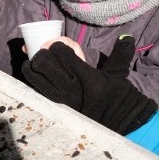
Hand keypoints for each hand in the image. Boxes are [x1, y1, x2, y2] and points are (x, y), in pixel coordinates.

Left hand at [21, 38, 156, 134]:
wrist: (114, 122)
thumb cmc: (116, 95)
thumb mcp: (119, 74)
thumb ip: (120, 54)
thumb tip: (126, 37)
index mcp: (89, 78)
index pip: (61, 53)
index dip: (58, 45)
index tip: (60, 47)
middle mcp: (72, 89)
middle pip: (43, 61)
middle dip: (43, 52)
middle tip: (47, 52)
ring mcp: (60, 99)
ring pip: (34, 74)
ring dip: (33, 64)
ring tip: (39, 62)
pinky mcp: (53, 106)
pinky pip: (34, 87)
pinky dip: (32, 77)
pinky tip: (36, 73)